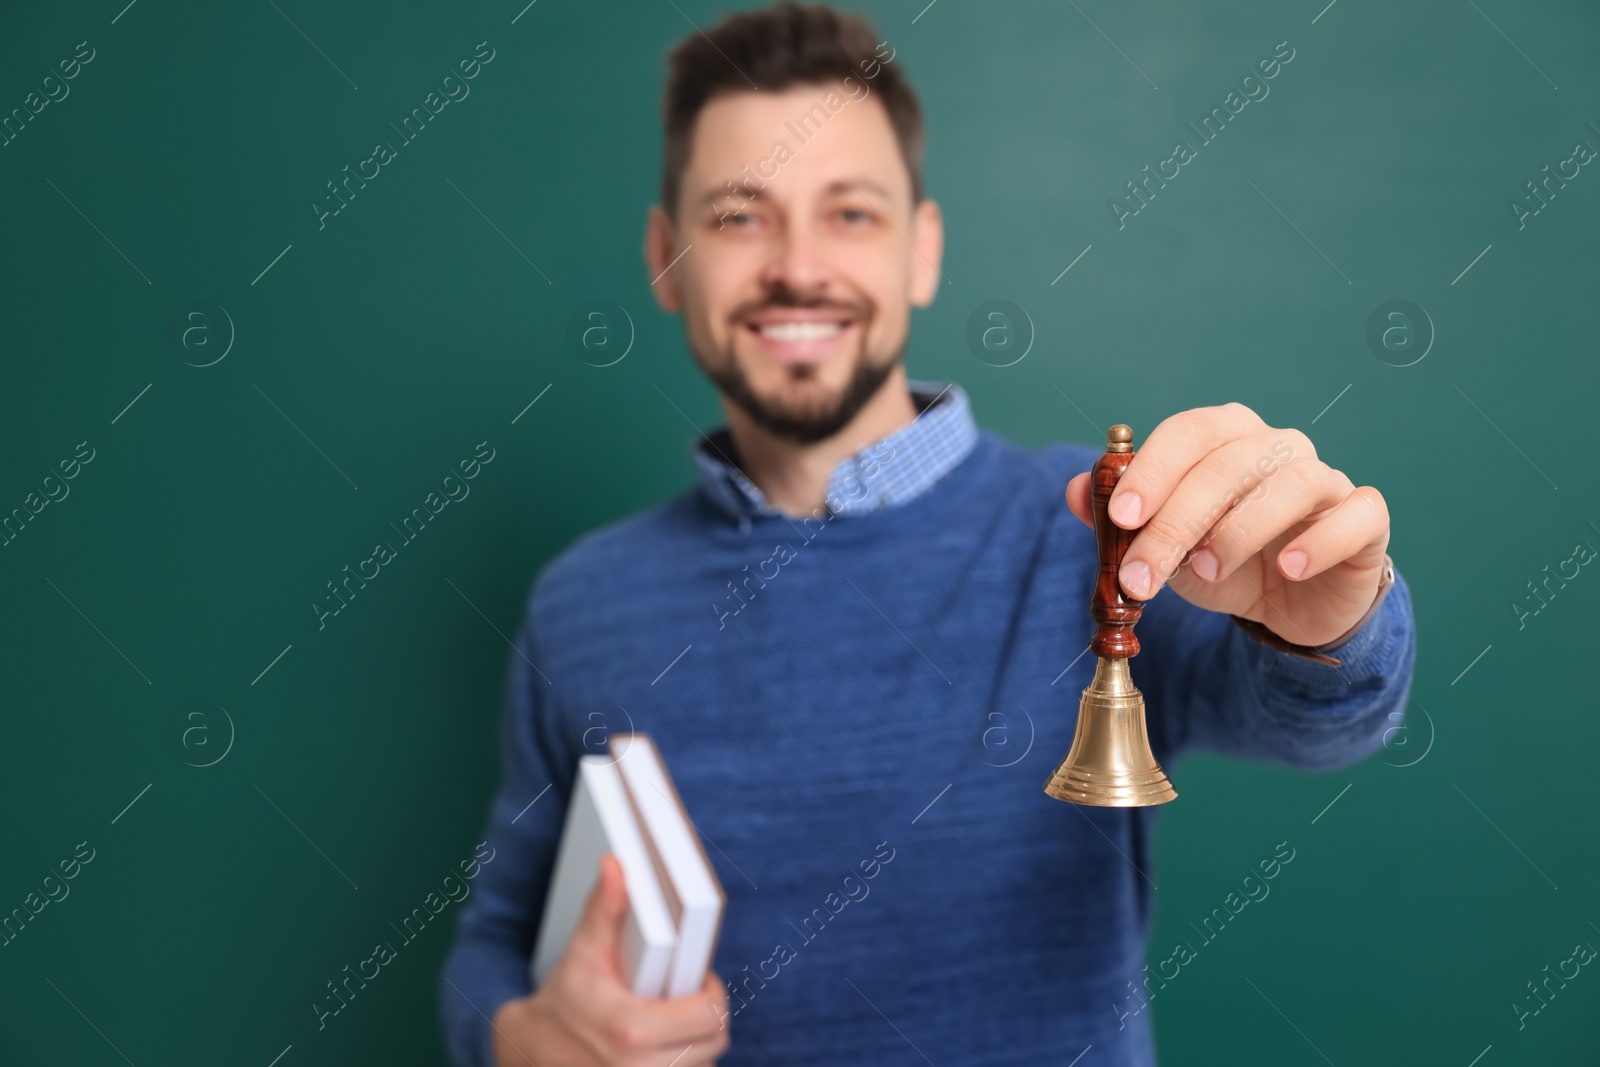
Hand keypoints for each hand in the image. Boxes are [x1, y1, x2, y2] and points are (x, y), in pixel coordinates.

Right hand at [491, 853, 730, 1066]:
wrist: (528, 1049)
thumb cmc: (563, 999)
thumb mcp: (584, 951)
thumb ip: (605, 908)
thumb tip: (616, 867)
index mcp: (630, 1031)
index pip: (709, 1016)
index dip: (712, 993)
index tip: (699, 980)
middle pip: (713, 1043)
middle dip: (706, 1017)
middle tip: (686, 997)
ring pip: (702, 1064)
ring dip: (695, 1043)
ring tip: (673, 1020)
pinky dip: (682, 1061)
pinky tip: (664, 1044)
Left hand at [1065, 403, 1390, 647]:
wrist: (1290, 606)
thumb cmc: (1222, 563)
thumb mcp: (1164, 546)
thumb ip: (1120, 520)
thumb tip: (1074, 490)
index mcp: (1225, 439)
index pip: (1188, 433)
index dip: (1152, 470)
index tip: (1120, 515)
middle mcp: (1277, 447)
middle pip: (1228, 463)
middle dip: (1177, 520)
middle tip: (1142, 575)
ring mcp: (1326, 480)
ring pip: (1291, 482)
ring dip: (1239, 530)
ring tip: (1205, 572)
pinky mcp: (1365, 519)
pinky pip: (1354, 515)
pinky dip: (1321, 540)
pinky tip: (1290, 569)